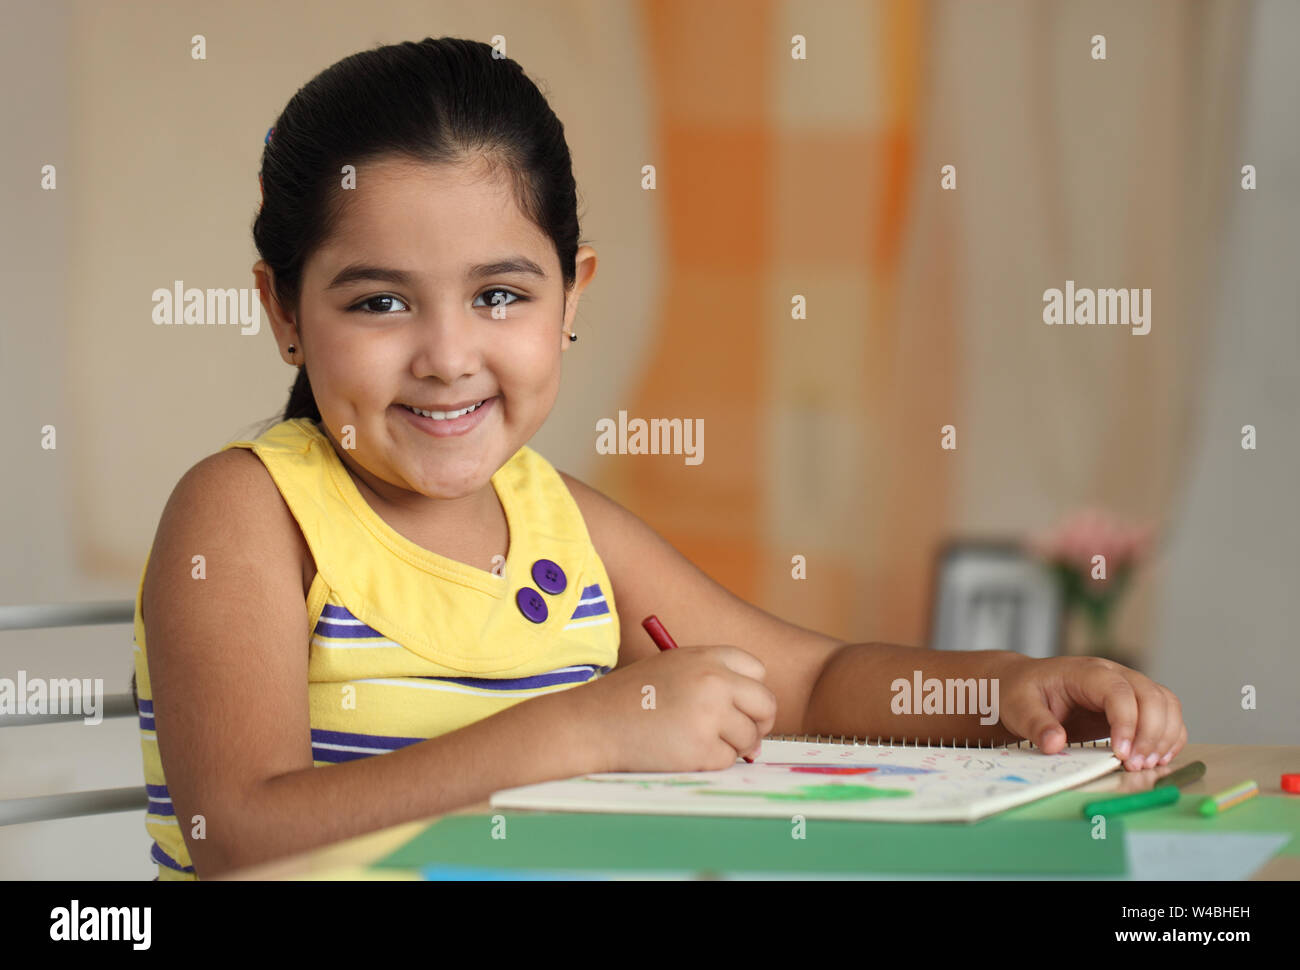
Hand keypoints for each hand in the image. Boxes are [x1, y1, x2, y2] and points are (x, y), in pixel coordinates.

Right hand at [579, 645, 776, 772]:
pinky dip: (710, 762)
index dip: (751, 692)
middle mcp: (714, 682)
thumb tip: (756, 717)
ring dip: (731, 746)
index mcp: (707, 657)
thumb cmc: (630, 698)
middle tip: (743, 736)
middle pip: (765, 704)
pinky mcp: (702, 749)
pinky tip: (682, 753)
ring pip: (749, 737)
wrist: (593, 724)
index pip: (757, 671)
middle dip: (758, 723)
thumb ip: (712, 679)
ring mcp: (710, 716)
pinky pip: (727, 760)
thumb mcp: (672, 668)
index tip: (743, 707)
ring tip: (695, 741)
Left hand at [993, 655, 1186, 770]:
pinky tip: (1157, 758)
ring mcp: (1128, 688)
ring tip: (1146, 765)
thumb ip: (1036, 724)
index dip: (1126, 722)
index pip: (1118, 691)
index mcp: (1086, 671)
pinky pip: (1166, 716)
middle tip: (1135, 765)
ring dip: (1164, 737)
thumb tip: (1054, 744)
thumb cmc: (1021, 692)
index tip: (1120, 754)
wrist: (1023, 685)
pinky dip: (1169, 737)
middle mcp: (1113, 674)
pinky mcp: (1134, 706)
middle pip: (1152, 696)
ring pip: (1166, 704)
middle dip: (1151, 734)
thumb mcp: (1018, 706)